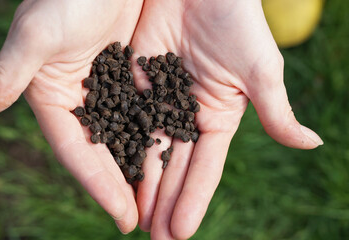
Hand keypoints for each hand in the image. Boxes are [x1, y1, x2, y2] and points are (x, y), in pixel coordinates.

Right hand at [0, 0, 142, 233]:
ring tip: (158, 200)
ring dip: (140, 167)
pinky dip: (155, 135)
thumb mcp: (39, 33)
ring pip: (126, 137)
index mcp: (55, 97)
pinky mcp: (132, 77)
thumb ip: (11, 71)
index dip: (98, 185)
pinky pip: (145, 113)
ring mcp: (109, 90)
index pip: (78, 152)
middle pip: (103, 152)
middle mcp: (82, 99)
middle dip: (121, 187)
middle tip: (140, 220)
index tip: (120, 215)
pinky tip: (170, 157)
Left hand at [131, 0, 322, 238]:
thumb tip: (311, 144)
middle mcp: (187, 114)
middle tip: (155, 239)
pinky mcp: (136, 81)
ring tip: (134, 219)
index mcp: (218, 117)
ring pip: (147, 148)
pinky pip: (125, 118)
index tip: (182, 232)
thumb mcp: (260, 70)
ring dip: (141, 184)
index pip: (205, 168)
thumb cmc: (237, 22)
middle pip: (174, 166)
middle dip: (164, 202)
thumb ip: (276, 111)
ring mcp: (160, 99)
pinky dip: (118, 146)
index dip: (193, 199)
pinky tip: (111, 175)